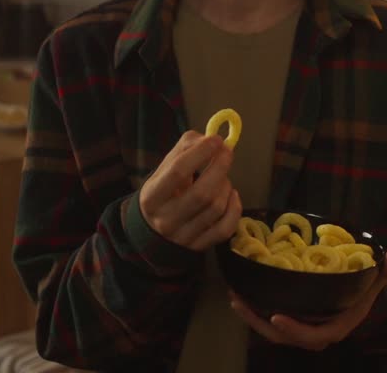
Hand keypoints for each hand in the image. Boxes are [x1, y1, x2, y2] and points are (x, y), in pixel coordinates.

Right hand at [139, 130, 240, 250]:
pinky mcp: (200, 247)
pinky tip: (231, 196)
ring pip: (216, 208)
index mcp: (152, 197)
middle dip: (220, 167)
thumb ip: (185, 149)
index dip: (201, 152)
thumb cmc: (164, 191)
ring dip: (226, 186)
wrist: (153, 230)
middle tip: (227, 152)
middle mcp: (165, 220)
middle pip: (202, 193)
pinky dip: (235, 208)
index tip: (216, 139)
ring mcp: (183, 237)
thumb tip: (210, 139)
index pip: (178, 172)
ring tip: (222, 177)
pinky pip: (226, 228)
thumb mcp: (164, 169)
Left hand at [229, 249, 386, 350]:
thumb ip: (384, 271)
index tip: (277, 316)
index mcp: (335, 328)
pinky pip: (270, 323)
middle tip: (242, 302)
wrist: (359, 307)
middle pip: (283, 336)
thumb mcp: (375, 284)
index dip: (294, 330)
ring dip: (252, 317)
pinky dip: (255, 312)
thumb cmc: (364, 295)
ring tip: (236, 298)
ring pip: (273, 331)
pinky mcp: (292, 323)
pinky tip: (241, 296)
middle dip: (260, 322)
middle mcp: (315, 334)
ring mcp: (301, 330)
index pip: (313, 336)